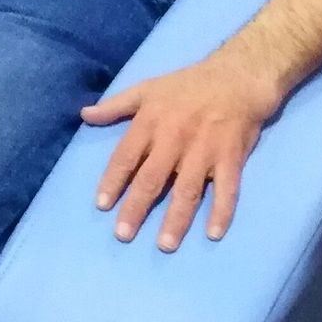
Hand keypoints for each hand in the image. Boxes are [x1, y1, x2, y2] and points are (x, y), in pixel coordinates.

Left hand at [80, 56, 284, 250]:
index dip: (113, 181)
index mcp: (152, 122)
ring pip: (187, 189)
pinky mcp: (232, 157)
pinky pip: (228, 189)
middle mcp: (175, 138)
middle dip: (137, 208)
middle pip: (152, 178)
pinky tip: (214, 234)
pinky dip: (222, 211)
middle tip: (124, 235)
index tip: (102, 205)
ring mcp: (205, 150)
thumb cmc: (187, 85)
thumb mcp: (147, 89)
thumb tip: (84, 114)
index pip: (126, 156)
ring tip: (165, 245)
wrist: (238, 76)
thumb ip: (115, 105)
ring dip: (176, 219)